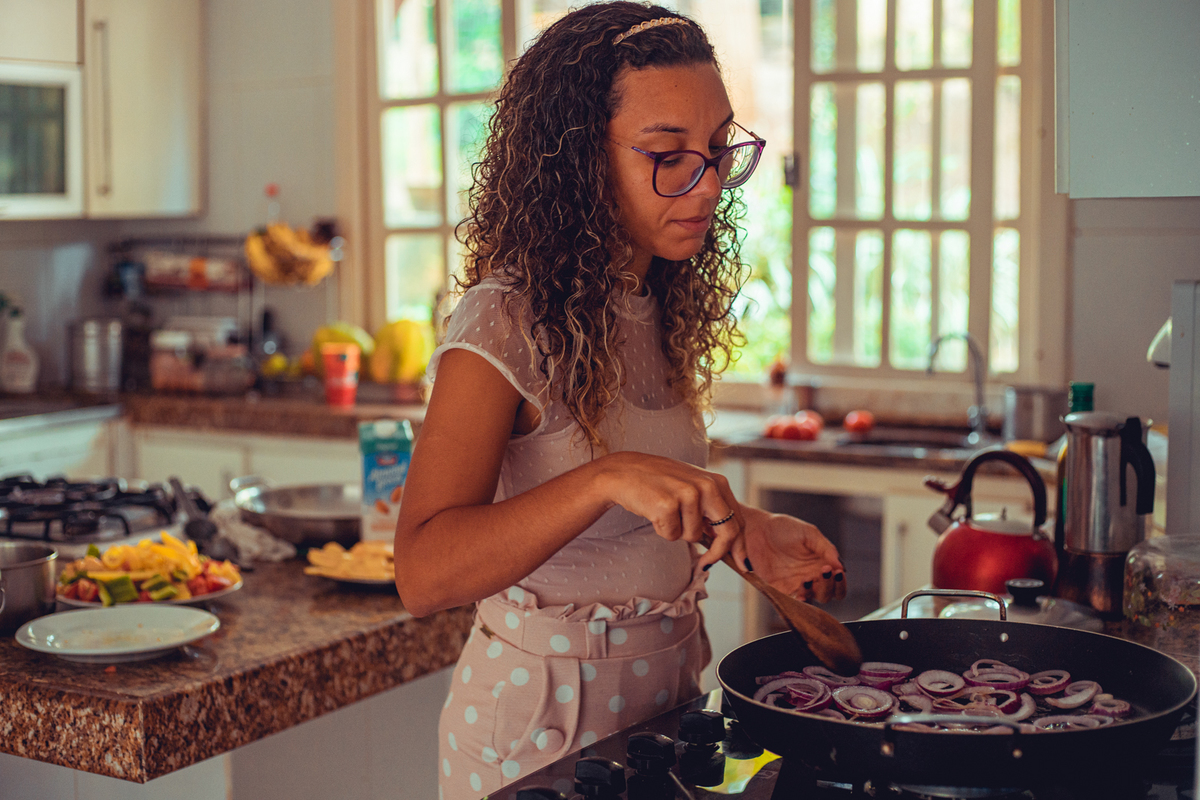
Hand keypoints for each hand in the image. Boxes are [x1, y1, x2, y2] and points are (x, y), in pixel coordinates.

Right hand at [595, 451, 746, 570]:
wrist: (624, 472)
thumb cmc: (659, 483)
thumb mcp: (693, 488)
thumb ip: (712, 509)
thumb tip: (728, 543)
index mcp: (717, 482)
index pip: (737, 520)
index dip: (740, 546)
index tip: (743, 563)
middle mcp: (706, 486)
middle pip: (727, 532)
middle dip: (718, 553)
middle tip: (706, 564)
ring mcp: (687, 495)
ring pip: (693, 537)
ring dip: (677, 531)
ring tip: (665, 511)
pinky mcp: (667, 505)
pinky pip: (671, 536)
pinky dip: (662, 530)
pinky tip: (654, 511)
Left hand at [740, 507, 846, 602]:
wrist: (756, 528)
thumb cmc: (783, 528)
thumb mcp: (809, 533)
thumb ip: (826, 549)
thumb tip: (841, 567)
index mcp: (821, 565)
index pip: (837, 583)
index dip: (841, 582)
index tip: (837, 572)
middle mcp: (811, 577)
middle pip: (828, 595)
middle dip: (830, 587)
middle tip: (825, 572)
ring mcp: (795, 584)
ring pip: (812, 600)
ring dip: (814, 593)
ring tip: (808, 579)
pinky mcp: (779, 589)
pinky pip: (791, 602)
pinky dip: (798, 602)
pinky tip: (801, 593)